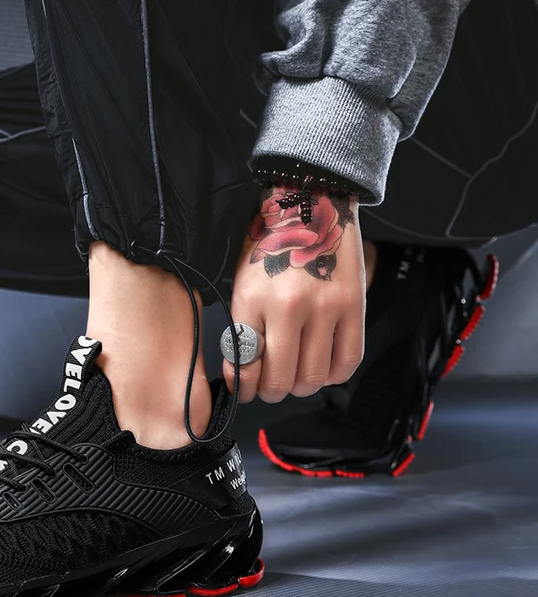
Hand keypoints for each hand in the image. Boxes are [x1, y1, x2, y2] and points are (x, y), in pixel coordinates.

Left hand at [223, 184, 365, 402]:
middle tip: (270, 387)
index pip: (247, 364)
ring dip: (301, 387)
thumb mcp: (243, 281)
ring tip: (295, 376)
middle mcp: (289, 308)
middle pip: (282, 380)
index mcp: (253, 299)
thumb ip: (243, 326)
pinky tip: (322, 366)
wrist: (312, 204)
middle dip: (271, 392)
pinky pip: (348, 362)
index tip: (246, 389)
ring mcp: (325, 309)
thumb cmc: (271, 244)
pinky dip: (333, 375)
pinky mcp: (354, 307)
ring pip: (314, 378)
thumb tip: (243, 372)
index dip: (245, 387)